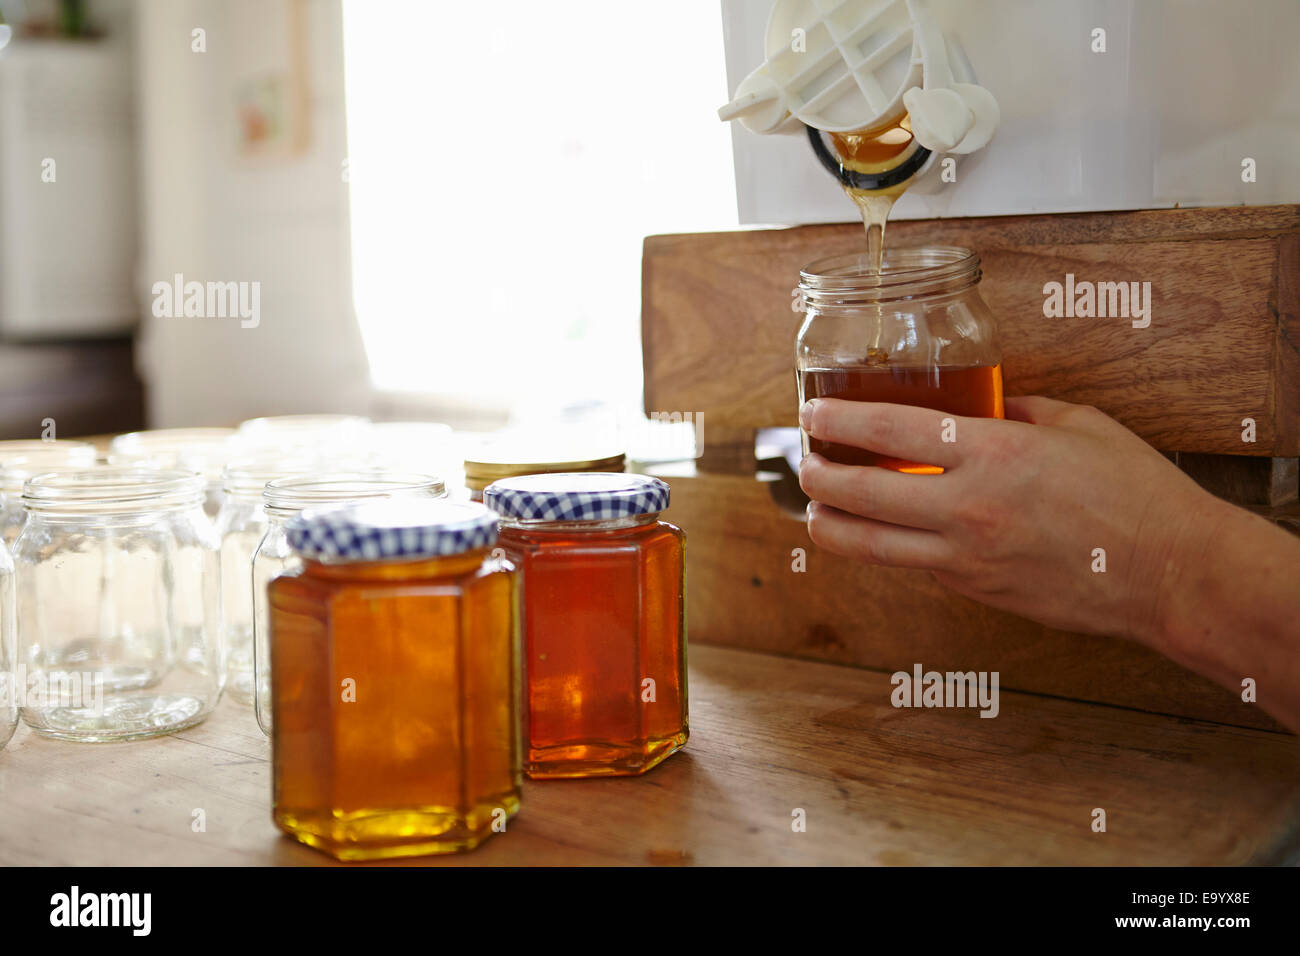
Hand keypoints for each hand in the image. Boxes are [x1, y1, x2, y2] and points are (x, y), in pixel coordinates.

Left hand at [797, 395, 1224, 644]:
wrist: (1170, 572)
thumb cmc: (1135, 493)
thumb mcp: (1079, 423)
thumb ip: (1019, 410)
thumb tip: (986, 404)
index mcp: (994, 453)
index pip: (889, 432)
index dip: (838, 420)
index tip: (813, 411)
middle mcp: (969, 507)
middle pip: (860, 493)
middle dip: (818, 474)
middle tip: (805, 460)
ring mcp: (967, 557)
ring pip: (869, 546)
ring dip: (829, 525)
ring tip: (814, 509)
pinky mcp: (975, 590)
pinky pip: (914, 566)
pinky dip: (887, 548)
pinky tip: (878, 534)